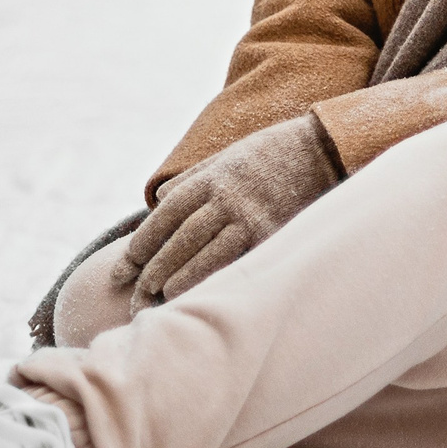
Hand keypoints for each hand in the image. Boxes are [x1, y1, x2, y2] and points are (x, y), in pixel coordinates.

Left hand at [115, 114, 340, 305]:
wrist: (322, 151)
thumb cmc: (271, 153)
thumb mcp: (228, 154)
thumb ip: (193, 177)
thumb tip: (160, 198)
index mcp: (211, 177)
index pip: (165, 214)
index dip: (142, 241)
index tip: (125, 264)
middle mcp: (226, 197)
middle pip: (179, 238)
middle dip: (154, 266)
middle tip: (135, 290)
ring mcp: (249, 216)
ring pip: (203, 252)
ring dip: (177, 276)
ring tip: (159, 296)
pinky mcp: (271, 233)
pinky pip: (235, 260)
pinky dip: (211, 277)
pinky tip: (197, 292)